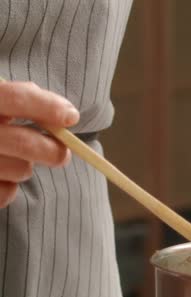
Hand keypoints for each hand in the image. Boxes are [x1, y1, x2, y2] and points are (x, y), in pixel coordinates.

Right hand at [0, 81, 78, 206]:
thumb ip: (19, 100)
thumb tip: (66, 114)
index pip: (13, 97)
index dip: (47, 106)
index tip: (72, 116)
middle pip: (22, 141)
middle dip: (52, 150)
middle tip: (63, 155)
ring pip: (20, 170)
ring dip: (26, 169)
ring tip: (15, 163)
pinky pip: (5, 193)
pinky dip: (9, 189)